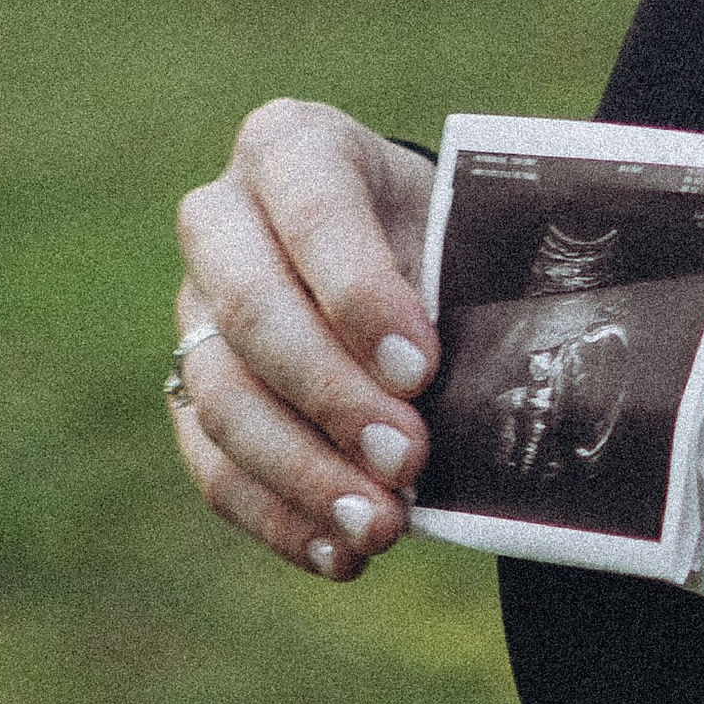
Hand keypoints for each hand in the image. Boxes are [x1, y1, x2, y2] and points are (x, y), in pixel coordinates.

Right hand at [172, 100, 437, 581]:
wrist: (412, 262)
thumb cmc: (453, 237)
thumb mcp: (472, 232)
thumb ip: (474, 285)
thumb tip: (514, 388)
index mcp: (293, 148)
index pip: (310, 207)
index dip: (359, 293)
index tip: (422, 369)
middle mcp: (223, 219)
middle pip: (250, 310)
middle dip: (333, 397)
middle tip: (410, 461)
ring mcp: (194, 307)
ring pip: (221, 395)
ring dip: (303, 473)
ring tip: (381, 527)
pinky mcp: (189, 389)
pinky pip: (211, 462)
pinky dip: (278, 516)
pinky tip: (341, 555)